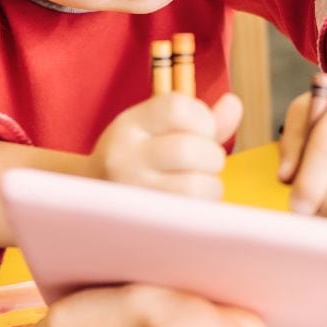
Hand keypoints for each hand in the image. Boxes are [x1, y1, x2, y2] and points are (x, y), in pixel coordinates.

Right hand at [89, 92, 243, 198]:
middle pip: (189, 149)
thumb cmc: (139, 160)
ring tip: (197, 183)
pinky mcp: (145, 222)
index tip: (201, 130)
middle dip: (211, 156)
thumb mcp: (159, 130)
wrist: (92, 202)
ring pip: (195, 185)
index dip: (203, 118)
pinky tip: (190, 202)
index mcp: (130, 125)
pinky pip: (192, 212)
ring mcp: (132, 192)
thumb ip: (201, 118)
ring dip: (210, 185)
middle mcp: (125, 156)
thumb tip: (234, 104)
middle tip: (203, 162)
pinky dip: (202, 205)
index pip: (177, 107)